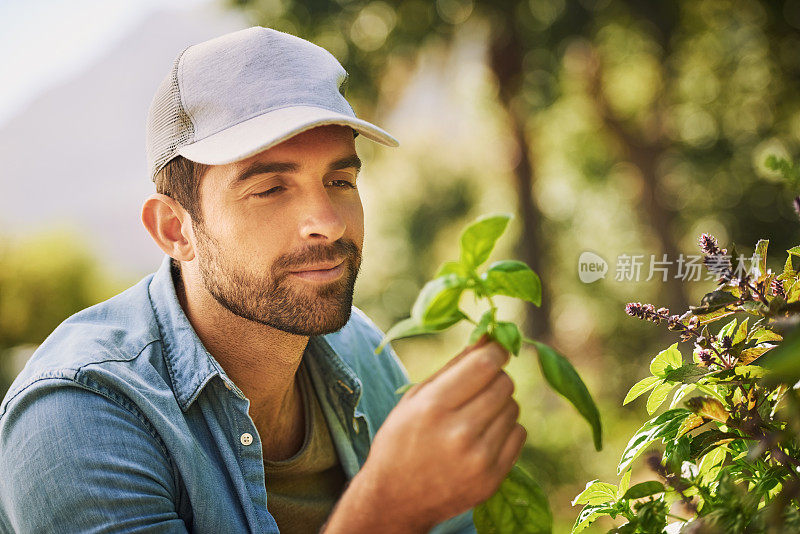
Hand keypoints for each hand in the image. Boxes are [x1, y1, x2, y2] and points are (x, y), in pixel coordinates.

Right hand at [324, 335, 525, 532]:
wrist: (396, 500)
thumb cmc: (402, 439)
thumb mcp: (415, 398)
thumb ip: (452, 368)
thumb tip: (487, 338)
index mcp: (434, 407)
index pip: (485, 364)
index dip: (495, 350)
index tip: (494, 349)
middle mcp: (459, 433)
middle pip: (504, 383)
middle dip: (495, 377)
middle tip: (478, 387)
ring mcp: (479, 459)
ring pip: (513, 407)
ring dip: (499, 405)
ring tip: (475, 417)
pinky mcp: (493, 478)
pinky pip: (519, 434)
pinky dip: (506, 429)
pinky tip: (483, 437)